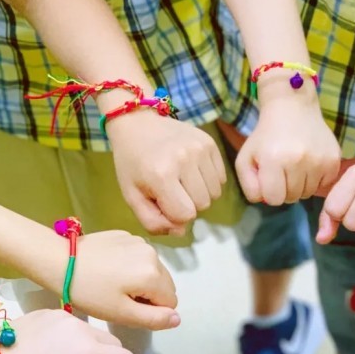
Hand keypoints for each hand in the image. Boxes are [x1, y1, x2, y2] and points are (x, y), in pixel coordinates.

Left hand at [58, 230, 178, 329]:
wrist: (58, 260)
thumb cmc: (88, 292)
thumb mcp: (122, 314)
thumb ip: (155, 319)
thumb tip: (178, 319)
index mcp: (153, 274)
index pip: (171, 302)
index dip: (152, 310)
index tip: (128, 308)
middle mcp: (153, 254)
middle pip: (165, 284)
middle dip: (149, 294)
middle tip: (120, 298)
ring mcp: (139, 241)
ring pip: (153, 270)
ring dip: (141, 280)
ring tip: (113, 283)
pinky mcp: (126, 235)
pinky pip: (139, 257)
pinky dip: (130, 266)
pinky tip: (109, 269)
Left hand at [108, 109, 226, 234]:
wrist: (137, 122)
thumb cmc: (132, 164)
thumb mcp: (132, 196)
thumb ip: (153, 222)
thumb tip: (181, 231)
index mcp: (161, 175)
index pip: (185, 215)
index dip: (174, 214)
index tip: (162, 201)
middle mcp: (184, 159)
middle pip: (203, 205)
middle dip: (189, 204)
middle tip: (172, 190)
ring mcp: (200, 148)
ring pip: (215, 193)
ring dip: (201, 193)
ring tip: (183, 180)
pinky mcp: (210, 142)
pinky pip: (221, 178)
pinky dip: (209, 181)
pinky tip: (192, 171)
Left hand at [236, 98, 339, 205]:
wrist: (292, 108)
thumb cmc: (266, 136)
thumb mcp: (245, 158)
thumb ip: (249, 186)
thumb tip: (266, 202)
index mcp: (273, 160)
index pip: (274, 200)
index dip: (270, 192)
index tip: (270, 178)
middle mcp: (298, 161)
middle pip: (292, 198)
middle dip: (285, 189)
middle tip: (283, 171)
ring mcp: (319, 160)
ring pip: (308, 194)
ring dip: (300, 186)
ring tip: (295, 167)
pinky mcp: (334, 160)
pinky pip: (323, 185)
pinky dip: (315, 180)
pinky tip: (309, 164)